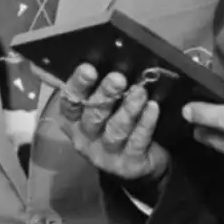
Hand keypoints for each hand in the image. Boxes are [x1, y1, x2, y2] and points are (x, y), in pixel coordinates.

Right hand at [57, 63, 171, 182]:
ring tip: (140, 91)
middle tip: (118, 78)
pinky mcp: (127, 165)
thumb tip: (105, 58)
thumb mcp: (105, 107)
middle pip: (92, 116)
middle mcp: (84, 139)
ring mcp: (105, 155)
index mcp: (74, 121)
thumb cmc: (117, 125)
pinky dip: (145, 124)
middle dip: (105, 95)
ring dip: (128, 109)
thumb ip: (100, 89)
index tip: (89, 68)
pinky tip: (153, 108)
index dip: (78, 85)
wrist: (139, 165)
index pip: (70, 102)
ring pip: (115, 130)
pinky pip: (136, 142)